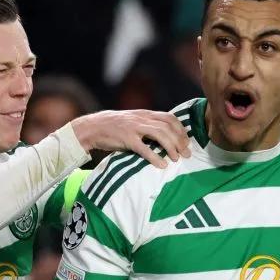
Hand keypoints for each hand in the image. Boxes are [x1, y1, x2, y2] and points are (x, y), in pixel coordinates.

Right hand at [70, 110, 190, 168]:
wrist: (92, 127)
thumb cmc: (115, 128)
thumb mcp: (133, 121)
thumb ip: (148, 125)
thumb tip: (166, 136)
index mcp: (145, 114)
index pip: (170, 118)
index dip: (181, 130)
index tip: (186, 143)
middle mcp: (142, 118)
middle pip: (168, 127)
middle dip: (180, 141)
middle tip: (186, 154)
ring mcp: (134, 128)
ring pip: (159, 134)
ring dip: (171, 147)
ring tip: (176, 159)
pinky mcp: (125, 139)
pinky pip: (143, 148)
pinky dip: (154, 157)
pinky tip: (161, 165)